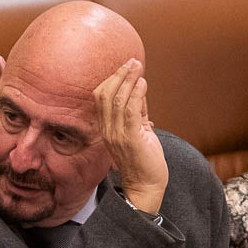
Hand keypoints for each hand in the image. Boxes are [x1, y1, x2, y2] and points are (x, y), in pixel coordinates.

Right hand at [93, 59, 167, 214]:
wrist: (146, 186)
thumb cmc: (144, 160)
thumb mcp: (139, 131)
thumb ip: (137, 112)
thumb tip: (140, 90)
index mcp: (106, 128)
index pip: (101, 97)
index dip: (112, 78)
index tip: (126, 66)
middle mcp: (107, 130)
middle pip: (105, 94)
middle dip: (119, 74)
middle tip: (132, 61)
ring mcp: (117, 135)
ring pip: (117, 99)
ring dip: (128, 79)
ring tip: (138, 66)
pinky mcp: (130, 139)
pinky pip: (130, 111)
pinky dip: (136, 93)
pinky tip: (143, 84)